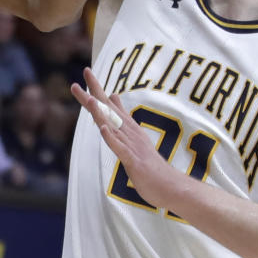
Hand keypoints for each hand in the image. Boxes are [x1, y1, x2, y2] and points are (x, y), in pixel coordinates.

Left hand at [71, 67, 176, 210]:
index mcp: (128, 129)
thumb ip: (123, 119)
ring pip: (113, 126)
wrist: (171, 186)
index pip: (109, 106)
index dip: (96, 90)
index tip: (86, 71)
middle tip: (86, 71)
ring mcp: (132, 146)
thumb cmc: (150, 165)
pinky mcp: (134, 161)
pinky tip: (103, 129)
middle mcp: (130, 133)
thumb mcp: (134, 138)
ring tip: (90, 98)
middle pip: (108, 110)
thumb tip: (113, 96)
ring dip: (101, 113)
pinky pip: (121, 149)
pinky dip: (112, 139)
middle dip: (95, 92)